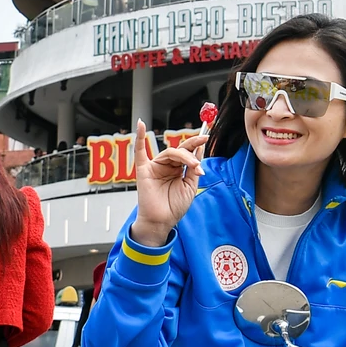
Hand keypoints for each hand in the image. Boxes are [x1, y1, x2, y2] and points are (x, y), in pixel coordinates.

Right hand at [128, 120, 206, 247]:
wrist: (162, 221)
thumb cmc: (174, 207)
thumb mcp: (190, 186)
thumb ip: (193, 169)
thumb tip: (199, 150)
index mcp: (177, 169)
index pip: (187, 153)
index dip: (196, 145)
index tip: (206, 139)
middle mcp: (167, 166)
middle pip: (180, 150)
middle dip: (192, 149)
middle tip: (202, 147)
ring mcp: (155, 166)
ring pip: (170, 152)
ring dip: (184, 155)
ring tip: (193, 165)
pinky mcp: (144, 170)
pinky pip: (139, 151)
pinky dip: (139, 137)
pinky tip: (141, 125)